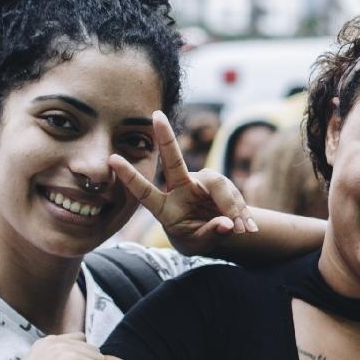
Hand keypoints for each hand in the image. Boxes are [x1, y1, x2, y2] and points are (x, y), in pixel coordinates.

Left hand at [108, 111, 258, 254]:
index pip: (145, 192)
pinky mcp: (218, 182)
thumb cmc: (196, 237)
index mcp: (165, 207)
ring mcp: (200, 182)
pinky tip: (248, 228)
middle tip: (156, 115)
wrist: (213, 232)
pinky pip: (233, 193)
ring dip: (233, 208)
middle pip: (174, 161)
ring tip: (243, 231)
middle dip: (166, 137)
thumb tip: (227, 224)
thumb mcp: (199, 244)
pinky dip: (242, 211)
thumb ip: (210, 234)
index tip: (112, 159)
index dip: (130, 176)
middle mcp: (180, 188)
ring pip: (219, 185)